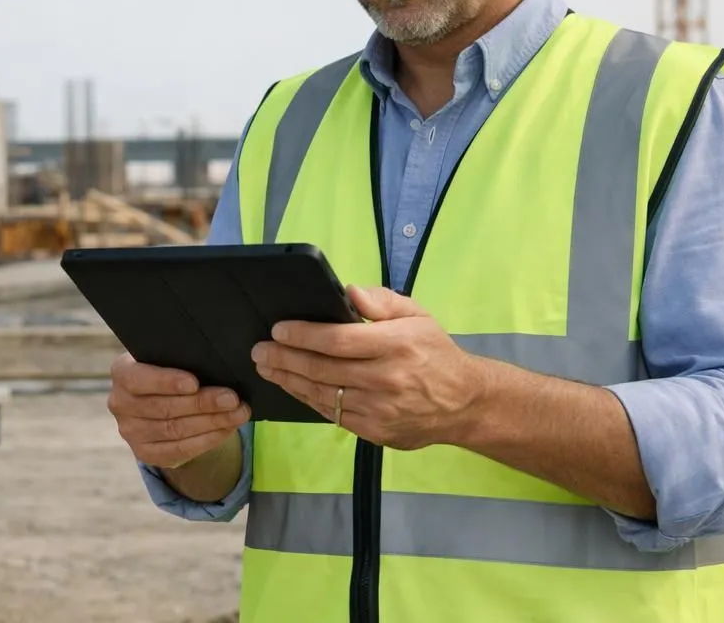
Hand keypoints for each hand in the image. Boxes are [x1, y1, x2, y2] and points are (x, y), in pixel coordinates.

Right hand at [106, 353, 250, 468]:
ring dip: (211, 423)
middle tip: (232, 399)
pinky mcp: (145, 453)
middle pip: (164, 407)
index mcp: (122, 372)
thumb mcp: (168, 358)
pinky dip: (207, 440)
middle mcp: (120, 403)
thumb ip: (181, 358)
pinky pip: (179, 450)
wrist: (160, 399)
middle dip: (202, 403)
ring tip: (238, 414)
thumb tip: (215, 364)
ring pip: (175, 430)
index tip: (194, 383)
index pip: (139, 378)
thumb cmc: (170, 370)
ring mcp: (131, 432)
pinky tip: (226, 429)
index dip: (166, 382)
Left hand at [251, 285, 484, 450]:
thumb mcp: (417, 315)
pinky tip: (293, 387)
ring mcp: (380, 410)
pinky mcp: (376, 431)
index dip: (303, 335)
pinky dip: (309, 400)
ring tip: (267, 368)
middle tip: (259, 350)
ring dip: (289, 381)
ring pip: (322, 395)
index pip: (338, 340)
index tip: (277, 329)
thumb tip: (349, 293)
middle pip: (322, 369)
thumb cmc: (435, 352)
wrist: (464, 403)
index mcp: (396, 344)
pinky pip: (333, 414)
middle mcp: (386, 378)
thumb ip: (382, 302)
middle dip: (284, 358)